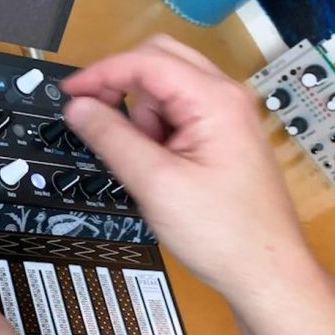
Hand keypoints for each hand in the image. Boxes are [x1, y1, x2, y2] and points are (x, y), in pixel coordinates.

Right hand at [60, 35, 308, 294]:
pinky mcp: (220, 138)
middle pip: (158, 63)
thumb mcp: (154, 183)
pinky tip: (157, 168)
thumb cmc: (226, 233)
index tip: (70, 91)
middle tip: (92, 114)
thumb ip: (111, 138)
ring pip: (164, 91)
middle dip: (120, 86)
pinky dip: (154, 133)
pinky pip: (175, 116)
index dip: (100, 72)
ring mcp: (225, 118)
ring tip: (145, 163)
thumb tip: (78, 107)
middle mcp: (225, 99)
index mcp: (215, 100)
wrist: (265, 273)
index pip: (146, 61)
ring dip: (140, 116)